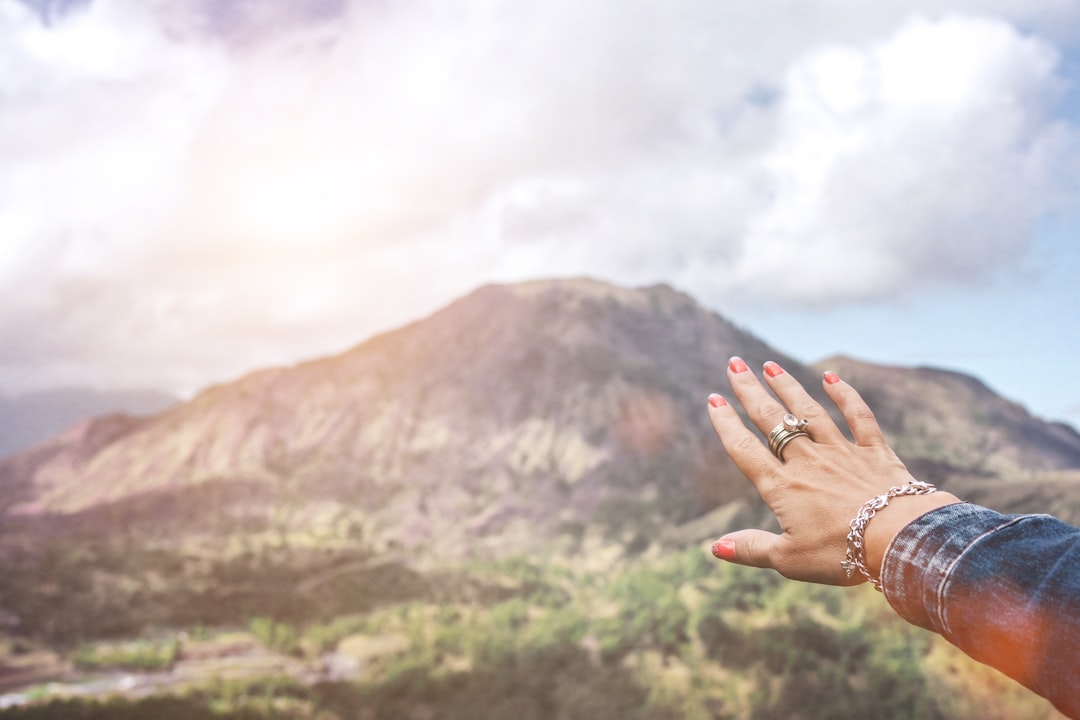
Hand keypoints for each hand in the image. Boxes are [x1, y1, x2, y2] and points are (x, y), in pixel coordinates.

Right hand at [706, 357, 959, 584]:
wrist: (900, 539)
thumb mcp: (789, 560)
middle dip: (749, 390)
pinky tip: (830, 377)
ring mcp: (841, 452)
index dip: (726, 424)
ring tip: (769, 365)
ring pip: (808, 411)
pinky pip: (857, 415)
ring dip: (787, 386)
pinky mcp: (874, 451)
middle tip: (734, 365)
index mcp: (782, 487)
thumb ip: (751, 549)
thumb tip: (714, 548)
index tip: (713, 400)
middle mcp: (807, 462)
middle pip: (771, 420)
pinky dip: (845, 394)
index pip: (745, 449)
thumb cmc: (843, 554)